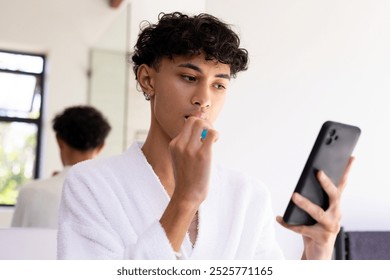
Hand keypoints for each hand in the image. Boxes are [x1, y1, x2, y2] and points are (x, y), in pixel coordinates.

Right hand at [160, 116, 217, 251]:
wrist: (187, 195)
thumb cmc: (187, 178)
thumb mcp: (180, 159)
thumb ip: (186, 145)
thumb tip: (202, 132)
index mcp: (174, 144)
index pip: (187, 124)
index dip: (198, 126)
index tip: (203, 136)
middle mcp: (180, 144)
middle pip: (193, 120)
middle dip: (204, 123)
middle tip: (209, 134)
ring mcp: (191, 149)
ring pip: (201, 123)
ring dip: (210, 127)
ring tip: (213, 139)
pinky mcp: (203, 154)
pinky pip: (212, 134)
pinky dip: (216, 134)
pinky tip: (216, 142)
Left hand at [277, 157, 354, 258]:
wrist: (318, 253)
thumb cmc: (315, 228)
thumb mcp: (315, 212)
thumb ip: (312, 199)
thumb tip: (298, 187)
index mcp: (335, 205)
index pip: (342, 185)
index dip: (346, 171)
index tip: (351, 157)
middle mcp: (336, 215)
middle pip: (334, 196)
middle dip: (327, 184)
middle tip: (319, 172)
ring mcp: (330, 227)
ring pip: (318, 212)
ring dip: (306, 203)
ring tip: (293, 195)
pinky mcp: (321, 238)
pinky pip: (302, 229)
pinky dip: (289, 223)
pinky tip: (279, 218)